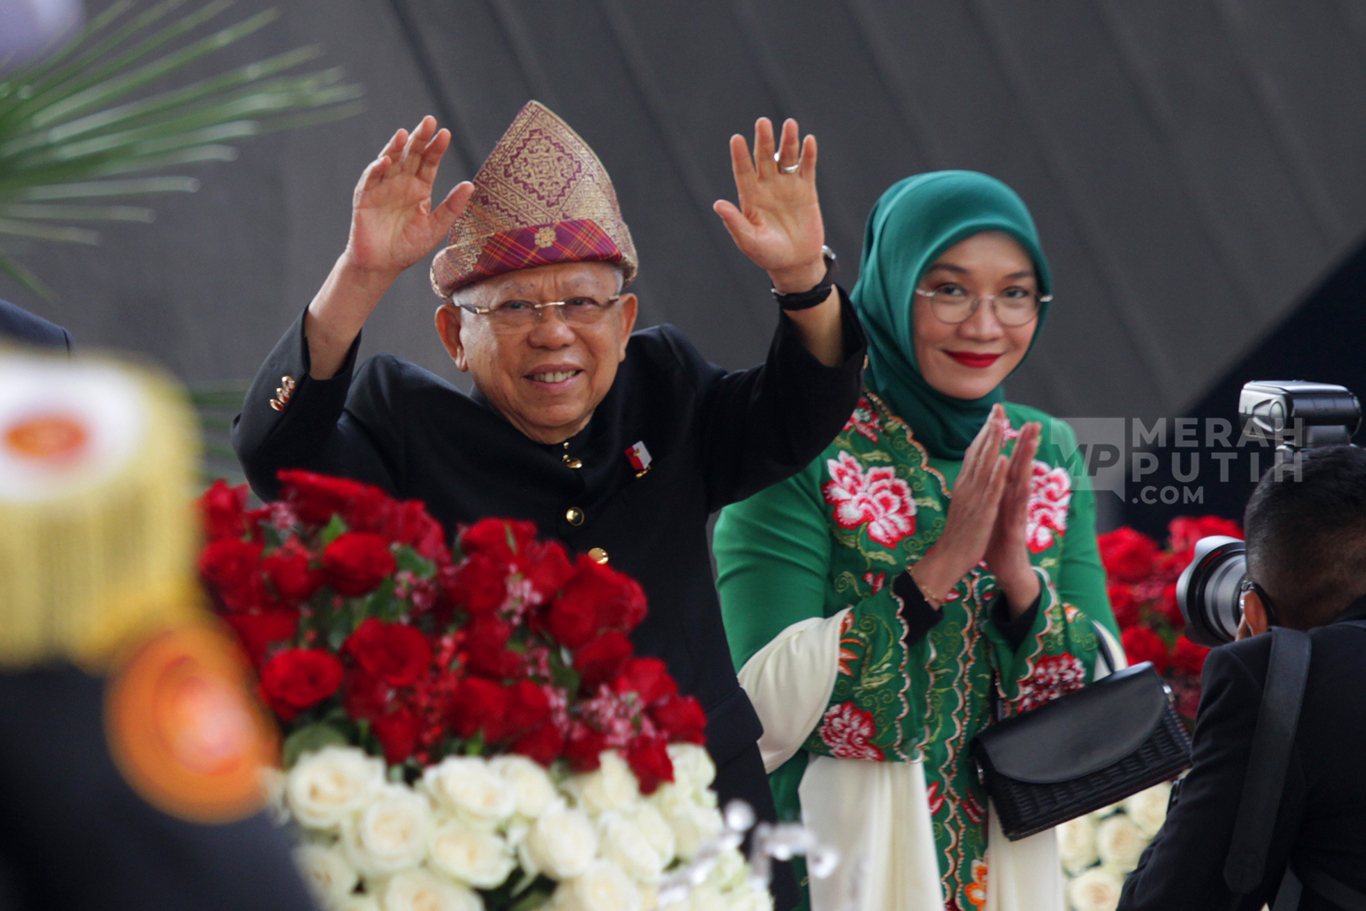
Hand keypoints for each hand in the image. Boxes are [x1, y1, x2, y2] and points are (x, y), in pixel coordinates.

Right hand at [344, 116, 474, 278]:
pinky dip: (376, 168)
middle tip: (429, 120)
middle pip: (411, 154)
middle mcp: (401, 182)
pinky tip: (386, 160)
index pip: (429, 162)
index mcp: (420, 188)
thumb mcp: (435, 228)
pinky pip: (370, 178)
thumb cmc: (408, 248)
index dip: (436, 148)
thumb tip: (470, 185)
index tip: (445, 134)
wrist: (382, 265)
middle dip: (419, 138)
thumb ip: (452, 207)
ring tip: (405, 134)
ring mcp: (382, 187)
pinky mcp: (365, 196)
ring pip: (390, 160)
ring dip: (396, 147)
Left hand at [713, 117, 826, 292]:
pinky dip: (808, 155)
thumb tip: (717, 204)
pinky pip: (807, 168)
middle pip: (764, 158)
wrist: (795, 263)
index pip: (743, 171)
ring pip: (786, 158)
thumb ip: (735, 223)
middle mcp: (767, 186)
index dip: (740, 155)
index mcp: (750, 197)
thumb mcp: (749, 241)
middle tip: (762, 122)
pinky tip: (808, 141)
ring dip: (788, 141)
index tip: (736, 139)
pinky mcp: (806, 190)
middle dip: (764, 140)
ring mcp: (787, 186)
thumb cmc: (768, 254)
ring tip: (790, 124)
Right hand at [910, 404, 1011, 599]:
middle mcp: (967, 486)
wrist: (949, 558)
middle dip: (989, 429)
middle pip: (979, 452)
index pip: (974, 452)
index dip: (984, 432)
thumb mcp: (963, 503)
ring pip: (985, 465)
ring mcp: (974, 498)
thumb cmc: (959, 532)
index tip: (993, 413)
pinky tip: (1002, 459)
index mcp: (964, 484)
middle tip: (997, 407)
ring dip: (993, 443)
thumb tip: (972, 470)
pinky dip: (996, 474)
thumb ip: (968, 485)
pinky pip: (991, 490)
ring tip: (1000, 423)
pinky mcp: (983, 512)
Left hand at [984, 420, 1043, 615]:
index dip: (1005, 440)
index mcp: (1004, 492)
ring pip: (1024, 481)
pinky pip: (1019, 507)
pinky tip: (1022, 478)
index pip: (1007, 461)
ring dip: (1028, 460)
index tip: (1003, 417)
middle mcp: (1013, 498)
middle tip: (1032, 421)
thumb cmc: (999, 539)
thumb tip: (986, 474)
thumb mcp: (992, 510)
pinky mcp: (1017, 527)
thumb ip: (992, 491)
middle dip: (1025, 443)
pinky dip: (1020, 491)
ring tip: (1032, 440)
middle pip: (1019, 466)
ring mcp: (1017, 511)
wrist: (1006, 569)